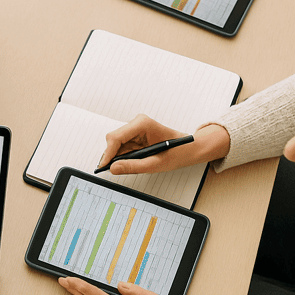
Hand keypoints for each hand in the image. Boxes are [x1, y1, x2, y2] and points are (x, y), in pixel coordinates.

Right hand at [98, 115, 229, 174]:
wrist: (190, 148)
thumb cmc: (178, 152)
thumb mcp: (156, 163)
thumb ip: (133, 166)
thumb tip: (113, 168)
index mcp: (142, 124)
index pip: (116, 137)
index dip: (107, 153)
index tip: (104, 166)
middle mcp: (137, 123)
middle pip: (113, 140)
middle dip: (112, 156)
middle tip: (115, 171)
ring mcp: (135, 128)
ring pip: (116, 144)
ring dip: (119, 157)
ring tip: (133, 166)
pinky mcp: (135, 135)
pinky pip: (122, 147)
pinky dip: (124, 157)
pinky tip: (135, 162)